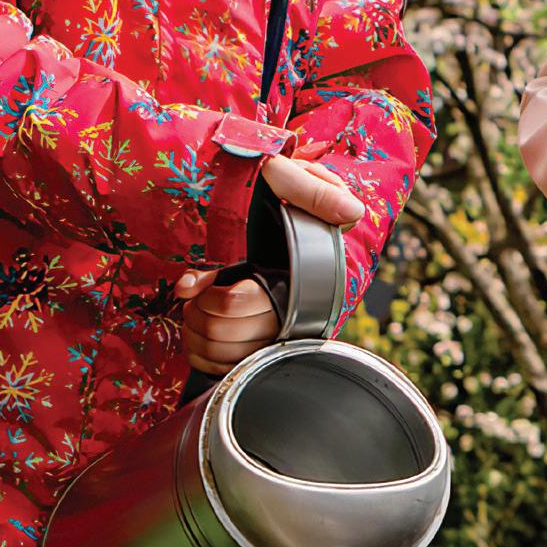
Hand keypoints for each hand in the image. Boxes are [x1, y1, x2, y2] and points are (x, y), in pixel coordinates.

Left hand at [176, 157, 367, 372]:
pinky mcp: (259, 341)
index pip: (237, 304)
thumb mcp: (295, 180)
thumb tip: (351, 213)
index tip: (202, 282)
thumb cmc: (282, 192)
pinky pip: (224, 366)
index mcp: (291, 276)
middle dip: (198, 313)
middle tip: (195, 294)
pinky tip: (199, 332)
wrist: (278, 205)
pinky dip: (200, 353)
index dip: (212, 298)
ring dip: (196, 333)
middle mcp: (285, 308)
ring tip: (196, 308)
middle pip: (225, 334)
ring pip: (223, 354)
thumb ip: (314, 191)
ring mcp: (273, 328)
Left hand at [176, 271, 279, 373]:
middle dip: (194, 318)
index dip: (206, 300)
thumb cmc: (249, 294)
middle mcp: (268, 327)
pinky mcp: (248, 367)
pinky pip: (214, 368)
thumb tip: (182, 288)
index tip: (203, 296)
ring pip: (214, 351)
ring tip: (193, 324)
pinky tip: (197, 341)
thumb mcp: (231, 278)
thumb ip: (204, 279)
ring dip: (192, 337)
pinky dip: (196, 355)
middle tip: (192, 308)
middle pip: (217, 329)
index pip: (229, 302)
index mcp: (266, 299)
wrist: (272, 313)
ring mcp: (260, 350)